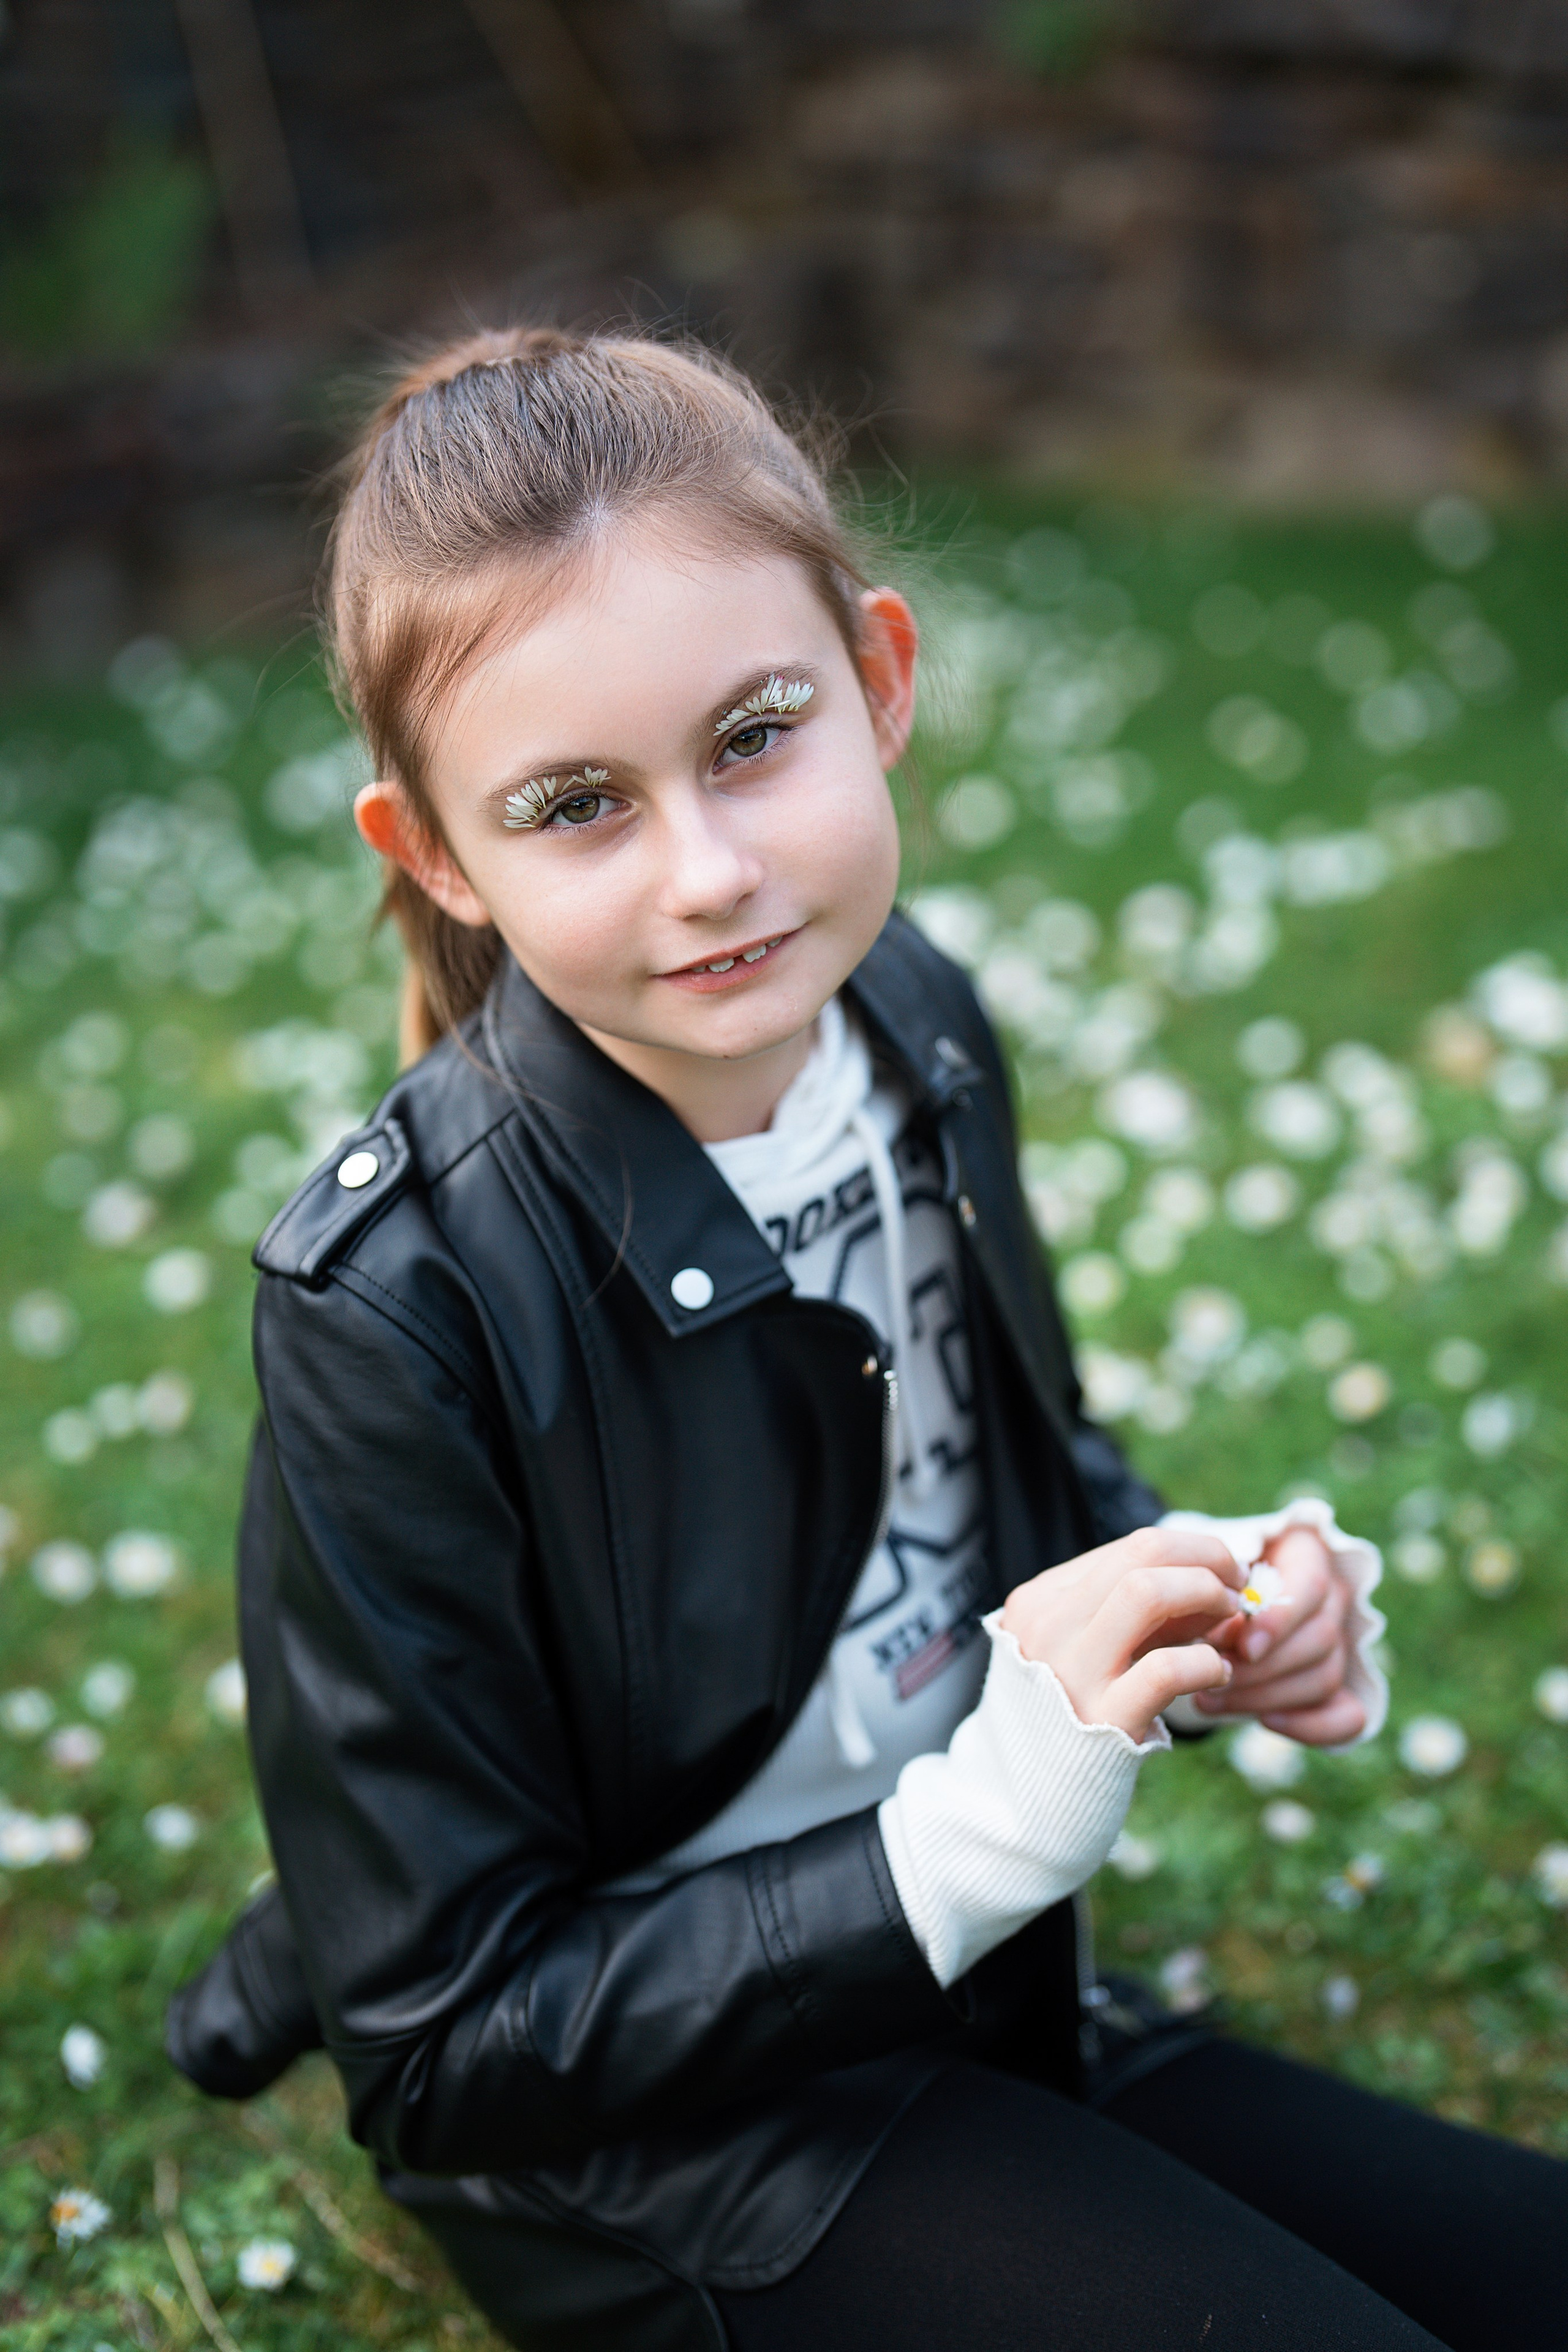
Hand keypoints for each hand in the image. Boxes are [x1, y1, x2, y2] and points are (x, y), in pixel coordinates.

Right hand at [1000, 1526, 1243, 1745]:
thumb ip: (1138, 1614)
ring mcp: (1070, 1671)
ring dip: (1207, 1594)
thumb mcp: (1092, 1649)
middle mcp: (1048, 1626)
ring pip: (1147, 1592)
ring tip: (1230, 1621)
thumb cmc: (1075, 1714)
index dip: (1193, 1551)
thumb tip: (1214, 1578)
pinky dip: (1206, 1662)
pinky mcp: (1102, 1720)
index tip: (1224, 1573)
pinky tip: (1218, 1673)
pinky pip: (1166, 1669)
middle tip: (1238, 1587)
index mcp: (1040, 1600)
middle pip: (1143, 1553)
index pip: (1132, 1546)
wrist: (1031, 1798)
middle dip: (1208, 1559)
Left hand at [1194, 1525, 1366, 1746]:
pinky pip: (1348, 1717)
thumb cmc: (1211, 1580)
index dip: (1281, 1621)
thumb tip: (1222, 1638)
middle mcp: (1334, 1597)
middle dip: (1262, 1668)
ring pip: (1326, 1676)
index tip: (1243, 1647)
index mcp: (1307, 1555)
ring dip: (1265, 1696)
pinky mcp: (1345, 1687)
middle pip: (1321, 1637)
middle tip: (1212, 1678)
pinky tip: (1264, 1721)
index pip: (1312, 1586)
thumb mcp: (1210, 1576)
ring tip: (1210, 1699)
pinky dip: (1309, 1725)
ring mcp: (1344, 1644)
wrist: (1220, 1601)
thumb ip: (1220, 1597)